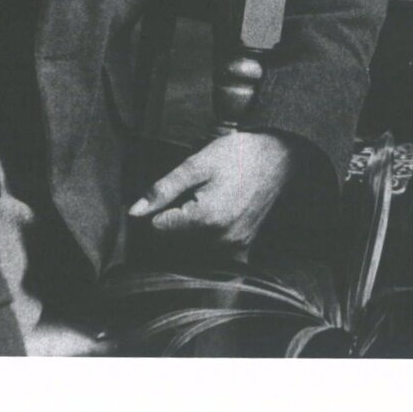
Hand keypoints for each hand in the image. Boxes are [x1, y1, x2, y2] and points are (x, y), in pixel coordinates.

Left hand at [127, 130, 301, 254]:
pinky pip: (216, 256)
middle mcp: (221, 239)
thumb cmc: (239, 155)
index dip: (160, 208)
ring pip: (194, 247)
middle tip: (194, 192)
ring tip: (207, 201)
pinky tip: (215, 223)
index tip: (173, 193)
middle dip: (176, 218)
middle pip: (177, 239)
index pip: (159, 227)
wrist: (278, 156)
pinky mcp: (244, 247)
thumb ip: (164, 190)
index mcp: (206, 218)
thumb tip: (134, 212)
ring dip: (192, 230)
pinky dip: (209, 243)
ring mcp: (235, 246)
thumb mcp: (197, 164)